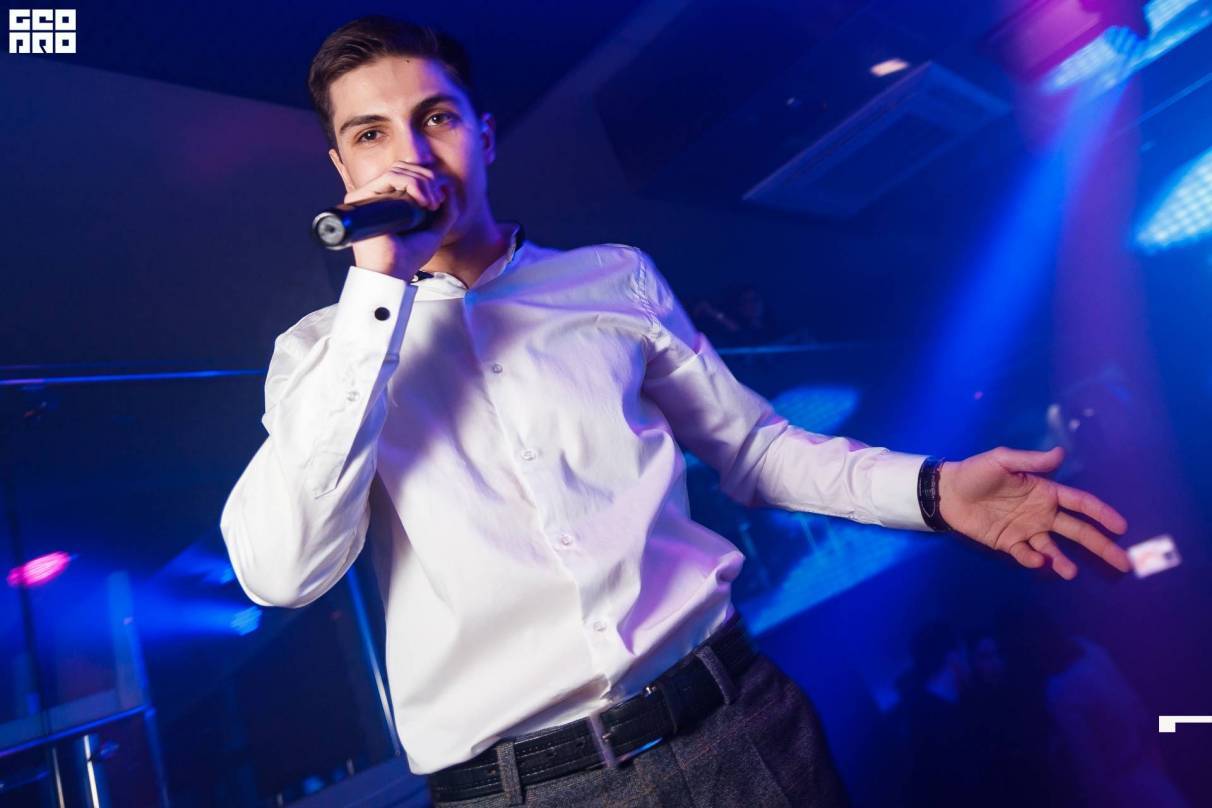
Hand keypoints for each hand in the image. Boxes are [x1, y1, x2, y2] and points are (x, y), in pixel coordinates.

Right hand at [344, 161, 458, 278]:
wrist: (394, 272)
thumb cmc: (410, 256)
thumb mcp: (436, 230)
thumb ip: (447, 210)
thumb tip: (446, 185)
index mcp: (391, 201)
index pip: (408, 174)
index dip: (428, 181)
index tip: (439, 203)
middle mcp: (377, 196)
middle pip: (404, 168)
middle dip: (427, 180)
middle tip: (436, 204)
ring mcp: (369, 196)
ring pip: (399, 170)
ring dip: (422, 183)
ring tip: (430, 205)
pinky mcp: (362, 198)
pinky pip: (390, 176)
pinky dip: (412, 183)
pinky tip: (421, 202)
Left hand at [937, 446, 1130, 579]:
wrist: (947, 491)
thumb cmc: (976, 472)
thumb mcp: (1002, 460)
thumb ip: (1031, 460)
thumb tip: (1061, 453)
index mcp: (1045, 492)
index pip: (1080, 503)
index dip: (1101, 514)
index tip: (1121, 526)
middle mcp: (1041, 513)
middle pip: (1077, 531)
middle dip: (1101, 546)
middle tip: (1123, 562)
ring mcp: (1026, 530)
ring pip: (1054, 549)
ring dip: (1064, 561)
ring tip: (1071, 572)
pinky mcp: (1008, 543)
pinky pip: (1026, 555)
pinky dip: (1033, 560)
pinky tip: (1036, 560)